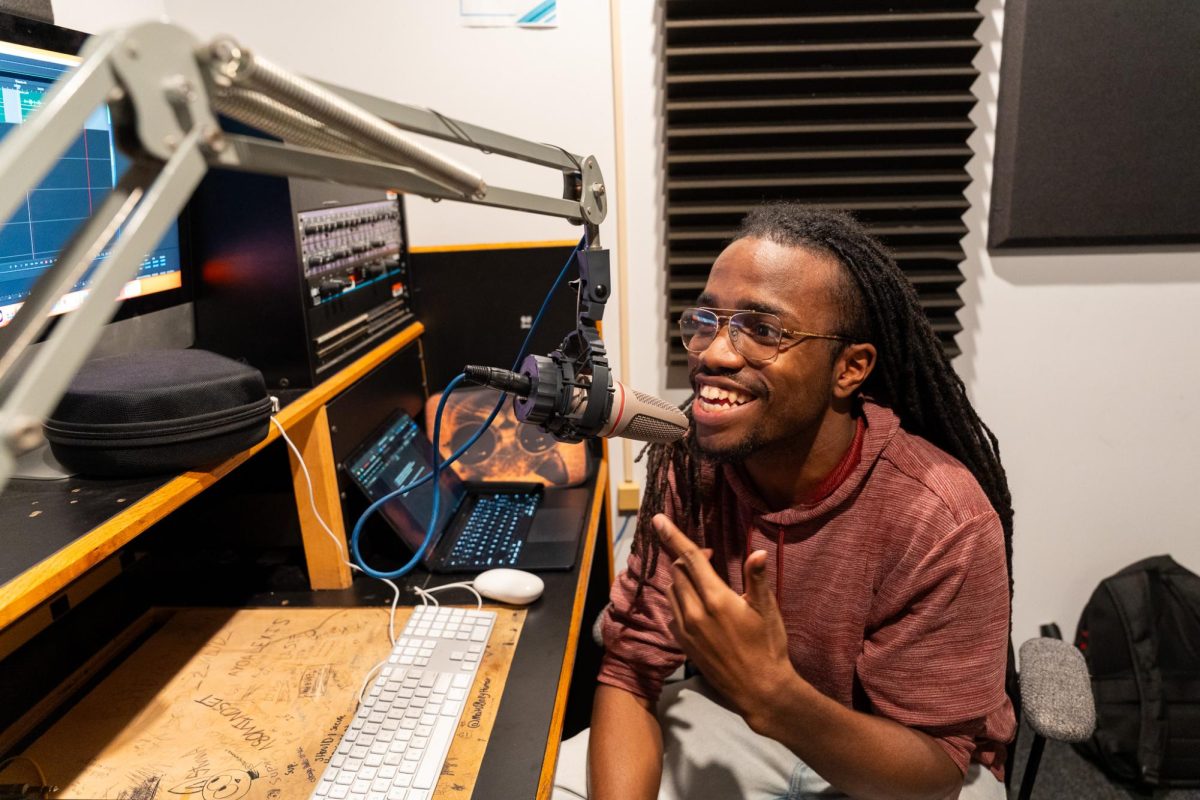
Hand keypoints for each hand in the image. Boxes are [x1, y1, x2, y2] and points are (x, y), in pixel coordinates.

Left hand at [654, 514, 796, 729]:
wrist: (759, 690)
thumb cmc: (768, 647)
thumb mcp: (767, 610)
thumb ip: (757, 579)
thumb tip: (757, 552)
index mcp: (716, 599)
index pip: (689, 558)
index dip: (672, 536)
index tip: (657, 519)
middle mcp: (694, 612)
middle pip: (678, 571)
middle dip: (688, 559)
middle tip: (709, 557)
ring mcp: (686, 629)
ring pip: (672, 591)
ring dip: (682, 579)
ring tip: (703, 581)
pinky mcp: (683, 644)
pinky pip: (672, 612)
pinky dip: (680, 601)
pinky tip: (698, 606)